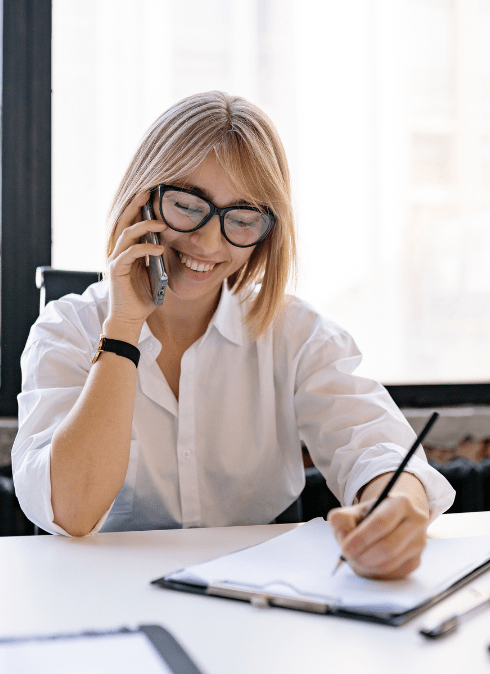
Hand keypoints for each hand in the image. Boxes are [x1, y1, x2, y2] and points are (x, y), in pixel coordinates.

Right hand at [106, 191, 167, 330]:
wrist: (130, 318)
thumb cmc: (142, 297)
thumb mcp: (154, 272)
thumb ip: (157, 257)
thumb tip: (168, 242)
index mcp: (127, 250)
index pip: (131, 223)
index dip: (139, 208)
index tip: (151, 195)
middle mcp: (118, 251)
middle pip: (124, 222)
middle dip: (136, 206)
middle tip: (149, 193)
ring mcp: (116, 259)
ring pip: (127, 234)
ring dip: (144, 226)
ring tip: (161, 224)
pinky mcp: (117, 270)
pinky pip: (130, 253)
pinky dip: (145, 248)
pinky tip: (159, 248)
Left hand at [328, 482, 428, 579]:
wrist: (389, 521)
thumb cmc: (368, 516)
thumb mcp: (351, 511)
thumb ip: (341, 521)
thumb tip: (344, 538)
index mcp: (400, 503)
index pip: (381, 523)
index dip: (361, 539)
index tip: (345, 549)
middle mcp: (416, 521)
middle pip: (389, 547)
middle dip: (363, 556)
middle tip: (348, 557)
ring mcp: (419, 542)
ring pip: (391, 563)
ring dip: (368, 566)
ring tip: (356, 558)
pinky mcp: (417, 560)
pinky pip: (394, 574)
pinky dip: (376, 573)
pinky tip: (368, 563)